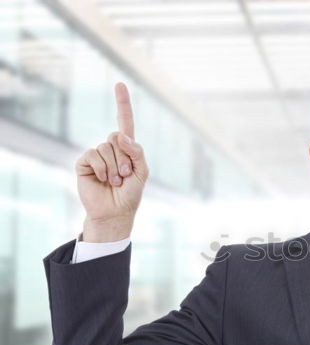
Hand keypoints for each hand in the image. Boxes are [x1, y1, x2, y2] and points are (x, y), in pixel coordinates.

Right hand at [75, 82, 148, 240]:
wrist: (115, 212)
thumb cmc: (131, 192)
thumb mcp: (142, 172)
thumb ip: (137, 151)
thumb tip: (120, 135)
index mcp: (127, 148)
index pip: (124, 122)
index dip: (122, 103)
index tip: (120, 84)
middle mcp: (111, 148)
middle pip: (117, 138)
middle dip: (125, 160)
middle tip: (125, 176)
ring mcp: (96, 154)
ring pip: (106, 148)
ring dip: (114, 168)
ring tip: (115, 181)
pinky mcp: (83, 162)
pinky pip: (93, 156)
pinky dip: (101, 169)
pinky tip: (102, 180)